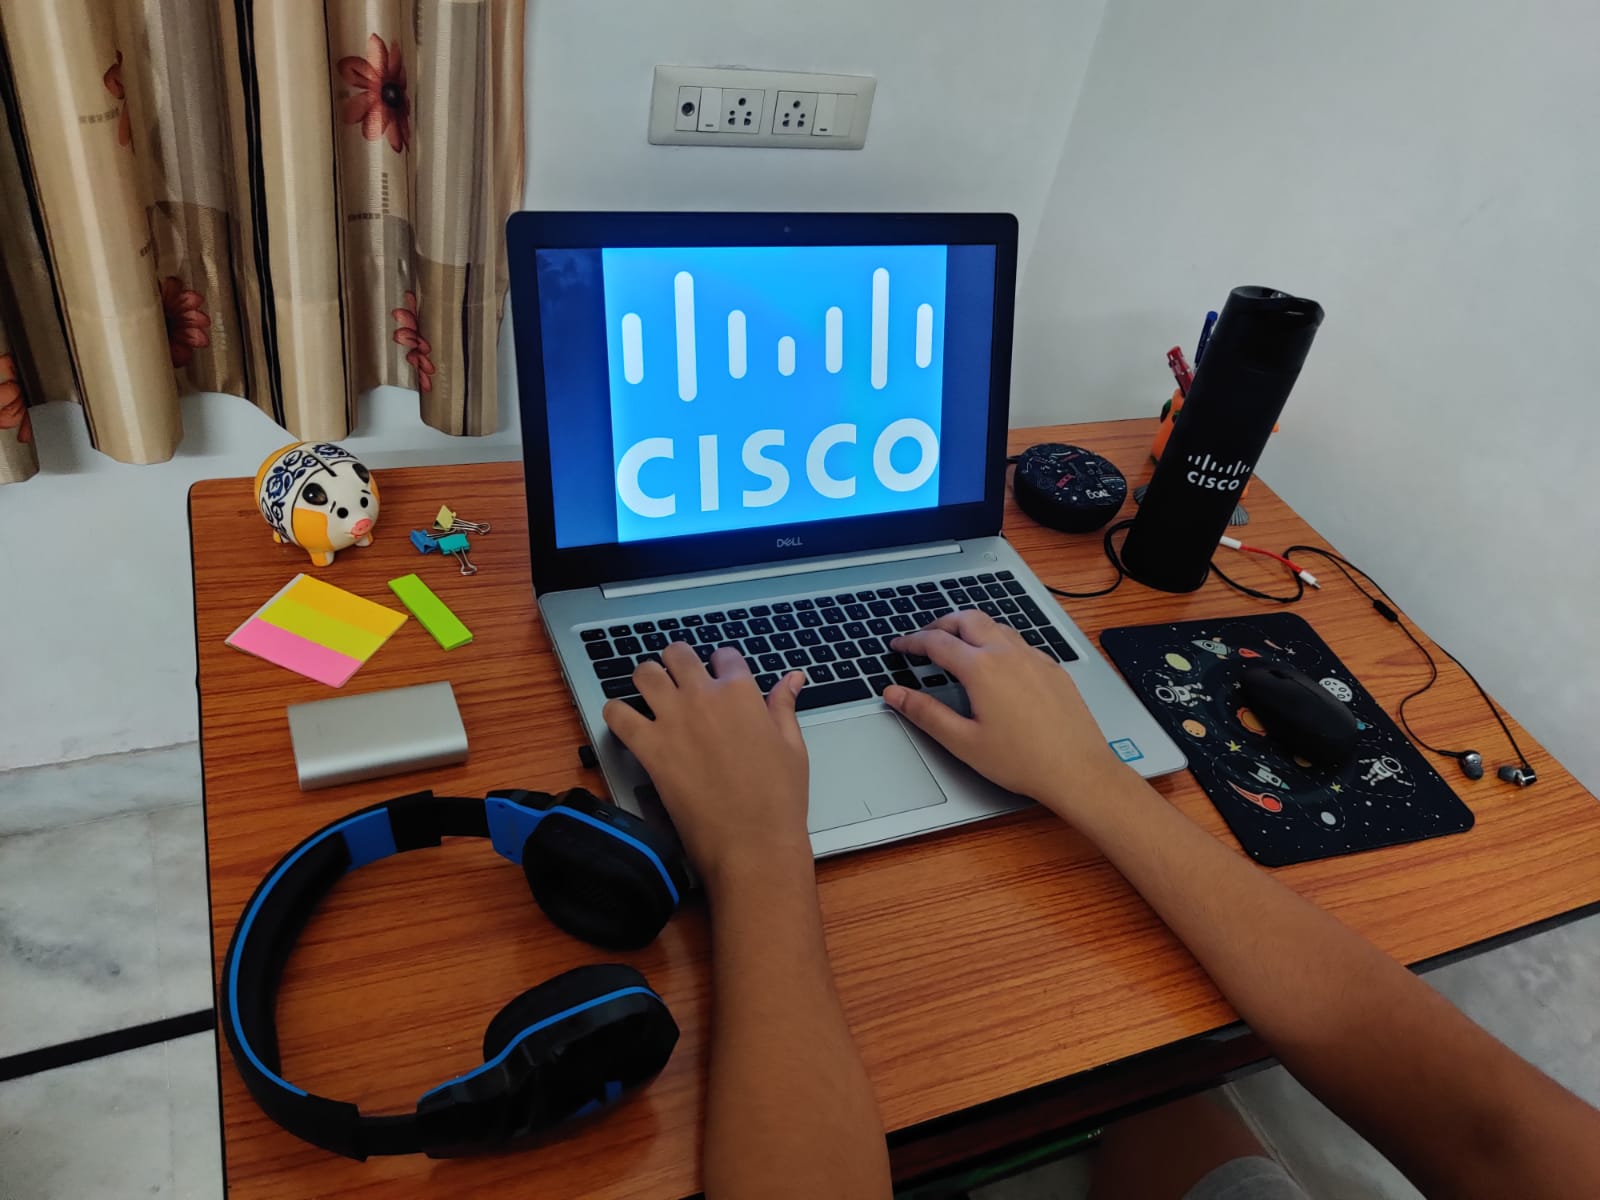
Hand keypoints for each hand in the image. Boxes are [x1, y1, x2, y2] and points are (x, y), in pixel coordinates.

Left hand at [602, 643, 811, 892]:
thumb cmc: (778, 799)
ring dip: (647, 679)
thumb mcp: (792, 746)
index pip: (723, 655)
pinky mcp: (650, 749)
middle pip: (677, 655)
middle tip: (678, 679)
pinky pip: (617, 714)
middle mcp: (703, 698)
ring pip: (644, 674)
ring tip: (651, 694)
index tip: (718, 676)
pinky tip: (626, 722)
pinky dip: (616, 713)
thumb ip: (784, 707)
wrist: (752, 842)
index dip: (721, 664)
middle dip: (677, 662)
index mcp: (741, 693)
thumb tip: (792, 678)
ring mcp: (673, 721)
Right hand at [883, 610, 1126, 817]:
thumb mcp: (963, 742)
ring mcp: (1035, 658)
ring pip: (996, 625)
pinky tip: (996, 663)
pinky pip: (1019, 641)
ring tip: (957, 644)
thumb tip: (895, 694)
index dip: (912, 642)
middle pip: (967, 620)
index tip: (899, 645)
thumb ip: (925, 713)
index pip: (937, 643)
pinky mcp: (1053, 668)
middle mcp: (1009, 654)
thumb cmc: (1022, 761)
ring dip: (970, 627)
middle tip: (925, 638)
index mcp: (982, 669)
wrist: (1078, 770)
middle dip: (941, 624)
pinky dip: (997, 640)